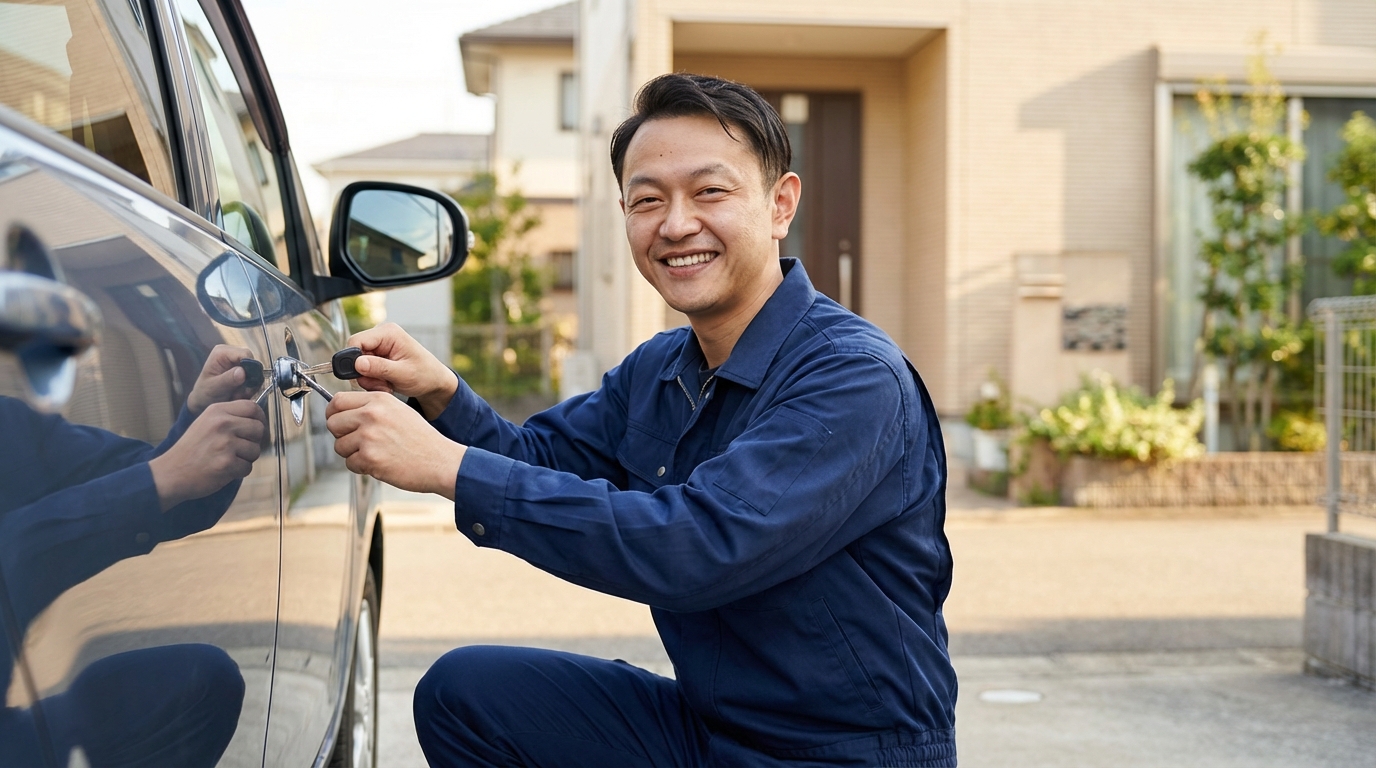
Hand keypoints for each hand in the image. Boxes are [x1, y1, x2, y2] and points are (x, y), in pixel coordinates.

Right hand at [149, 399, 265, 510]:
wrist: (170, 472)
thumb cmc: (191, 450)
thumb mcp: (206, 423)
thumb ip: (229, 418)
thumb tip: (258, 419)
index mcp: (217, 411)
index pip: (252, 407)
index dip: (259, 418)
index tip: (256, 428)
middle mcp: (222, 424)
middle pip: (258, 429)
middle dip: (253, 441)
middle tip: (238, 449)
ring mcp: (225, 443)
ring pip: (255, 450)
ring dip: (245, 458)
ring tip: (226, 459)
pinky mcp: (227, 463)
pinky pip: (248, 467)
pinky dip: (238, 472)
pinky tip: (223, 470)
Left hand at [187, 345, 257, 413]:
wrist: (203, 402)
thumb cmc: (204, 393)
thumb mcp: (214, 388)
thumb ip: (228, 379)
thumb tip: (242, 372)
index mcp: (222, 352)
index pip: (245, 354)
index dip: (250, 368)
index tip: (246, 384)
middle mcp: (232, 354)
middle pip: (253, 363)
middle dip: (250, 379)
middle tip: (240, 393)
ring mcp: (238, 363)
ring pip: (256, 372)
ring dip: (250, 386)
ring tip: (238, 395)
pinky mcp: (244, 371)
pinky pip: (255, 379)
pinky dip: (250, 389)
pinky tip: (240, 394)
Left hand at [325, 391, 464, 497]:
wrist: (440, 461)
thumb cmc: (421, 439)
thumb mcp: (398, 411)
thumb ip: (372, 408)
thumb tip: (343, 412)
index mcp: (379, 400)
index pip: (338, 401)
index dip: (334, 413)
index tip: (339, 422)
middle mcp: (372, 414)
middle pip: (333, 423)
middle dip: (342, 435)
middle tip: (359, 443)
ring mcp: (369, 436)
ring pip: (339, 446)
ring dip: (352, 453)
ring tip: (375, 453)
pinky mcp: (370, 457)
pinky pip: (350, 463)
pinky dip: (361, 467)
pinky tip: (380, 463)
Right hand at [348, 323, 456, 418]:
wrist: (434, 382)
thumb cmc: (425, 375)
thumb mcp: (404, 374)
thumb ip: (380, 367)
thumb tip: (358, 364)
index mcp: (388, 333)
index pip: (356, 341)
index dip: (354, 360)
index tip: (364, 376)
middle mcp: (381, 336)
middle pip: (354, 354)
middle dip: (364, 373)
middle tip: (381, 385)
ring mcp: (378, 347)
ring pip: (357, 365)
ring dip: (369, 380)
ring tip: (387, 385)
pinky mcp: (377, 357)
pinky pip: (363, 370)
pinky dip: (372, 380)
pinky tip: (385, 384)